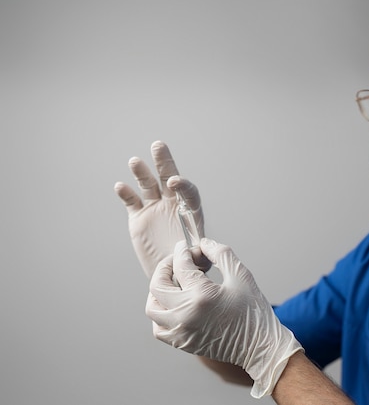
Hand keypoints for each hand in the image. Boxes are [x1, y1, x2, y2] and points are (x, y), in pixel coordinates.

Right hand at [114, 141, 204, 276]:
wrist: (168, 273)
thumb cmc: (187, 266)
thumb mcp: (197, 261)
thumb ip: (197, 253)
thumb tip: (195, 250)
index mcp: (191, 212)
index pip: (189, 194)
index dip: (183, 186)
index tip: (174, 183)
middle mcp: (173, 205)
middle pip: (169, 179)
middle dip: (165, 163)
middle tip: (158, 146)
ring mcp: (155, 209)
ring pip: (148, 186)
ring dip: (142, 173)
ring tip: (134, 161)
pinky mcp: (138, 217)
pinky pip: (132, 202)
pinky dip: (126, 194)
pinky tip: (120, 187)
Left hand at [146, 239, 302, 397]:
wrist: (260, 346)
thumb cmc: (253, 312)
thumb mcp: (241, 275)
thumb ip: (220, 254)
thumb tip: (203, 244)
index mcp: (201, 295)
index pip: (181, 265)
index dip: (184, 251)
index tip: (189, 247)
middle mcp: (185, 315)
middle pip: (158, 286)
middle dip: (164, 268)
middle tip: (176, 261)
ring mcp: (181, 331)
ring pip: (153, 309)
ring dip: (158, 293)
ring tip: (173, 284)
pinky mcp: (182, 343)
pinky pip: (159, 328)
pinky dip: (161, 314)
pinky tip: (175, 305)